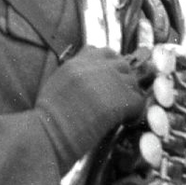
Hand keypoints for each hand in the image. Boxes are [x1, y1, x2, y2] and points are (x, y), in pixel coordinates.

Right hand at [36, 45, 147, 166]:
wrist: (48, 133)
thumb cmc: (46, 118)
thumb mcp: (56, 85)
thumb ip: (73, 75)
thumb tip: (85, 80)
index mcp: (78, 62)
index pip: (103, 52)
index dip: (109, 66)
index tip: (108, 81)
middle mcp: (96, 67)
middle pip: (122, 63)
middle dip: (123, 79)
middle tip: (118, 98)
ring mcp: (110, 81)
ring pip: (132, 82)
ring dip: (129, 96)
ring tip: (121, 112)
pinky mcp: (120, 100)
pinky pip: (139, 100)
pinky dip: (134, 112)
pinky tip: (124, 121)